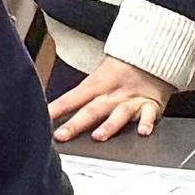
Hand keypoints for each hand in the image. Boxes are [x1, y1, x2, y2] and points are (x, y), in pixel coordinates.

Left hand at [50, 56, 172, 141]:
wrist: (151, 58)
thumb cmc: (120, 72)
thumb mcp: (98, 80)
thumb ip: (80, 98)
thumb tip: (52, 113)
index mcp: (96, 86)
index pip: (72, 98)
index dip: (57, 109)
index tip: (42, 119)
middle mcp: (111, 94)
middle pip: (91, 110)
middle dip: (76, 124)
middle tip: (61, 136)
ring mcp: (131, 100)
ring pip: (119, 114)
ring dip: (109, 125)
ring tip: (98, 136)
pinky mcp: (150, 105)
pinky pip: (149, 115)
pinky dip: (147, 123)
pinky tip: (143, 132)